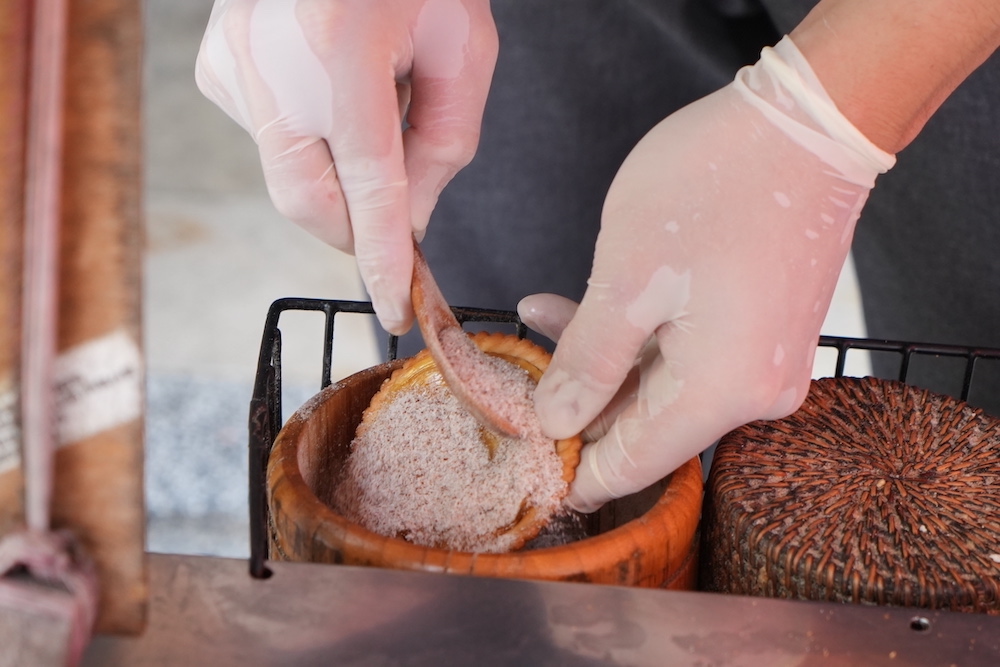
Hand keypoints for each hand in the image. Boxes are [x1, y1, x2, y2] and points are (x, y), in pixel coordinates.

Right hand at [195, 0, 497, 333]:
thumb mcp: (461, 45)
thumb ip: (444, 142)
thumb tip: (410, 220)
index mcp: (342, 48)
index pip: (366, 185)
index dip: (383, 257)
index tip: (394, 307)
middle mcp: (270, 60)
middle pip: (309, 201)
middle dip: (356, 228)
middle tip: (395, 218)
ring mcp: (232, 61)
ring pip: (290, 174)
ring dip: (338, 170)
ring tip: (367, 102)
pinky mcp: (216, 64)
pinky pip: (269, 138)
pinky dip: (310, 138)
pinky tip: (330, 85)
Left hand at [525, 36, 894, 512]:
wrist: (810, 122)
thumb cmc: (716, 185)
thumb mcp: (626, 280)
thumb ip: (587, 362)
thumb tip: (556, 422)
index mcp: (719, 394)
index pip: (628, 468)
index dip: (568, 470)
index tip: (520, 455)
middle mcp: (754, 395)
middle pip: (644, 428)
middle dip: (577, 400)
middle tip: (517, 366)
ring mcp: (767, 364)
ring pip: (662, 387)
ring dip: (602, 359)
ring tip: (542, 314)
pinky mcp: (768, 333)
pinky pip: (691, 357)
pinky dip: (640, 338)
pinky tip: (592, 306)